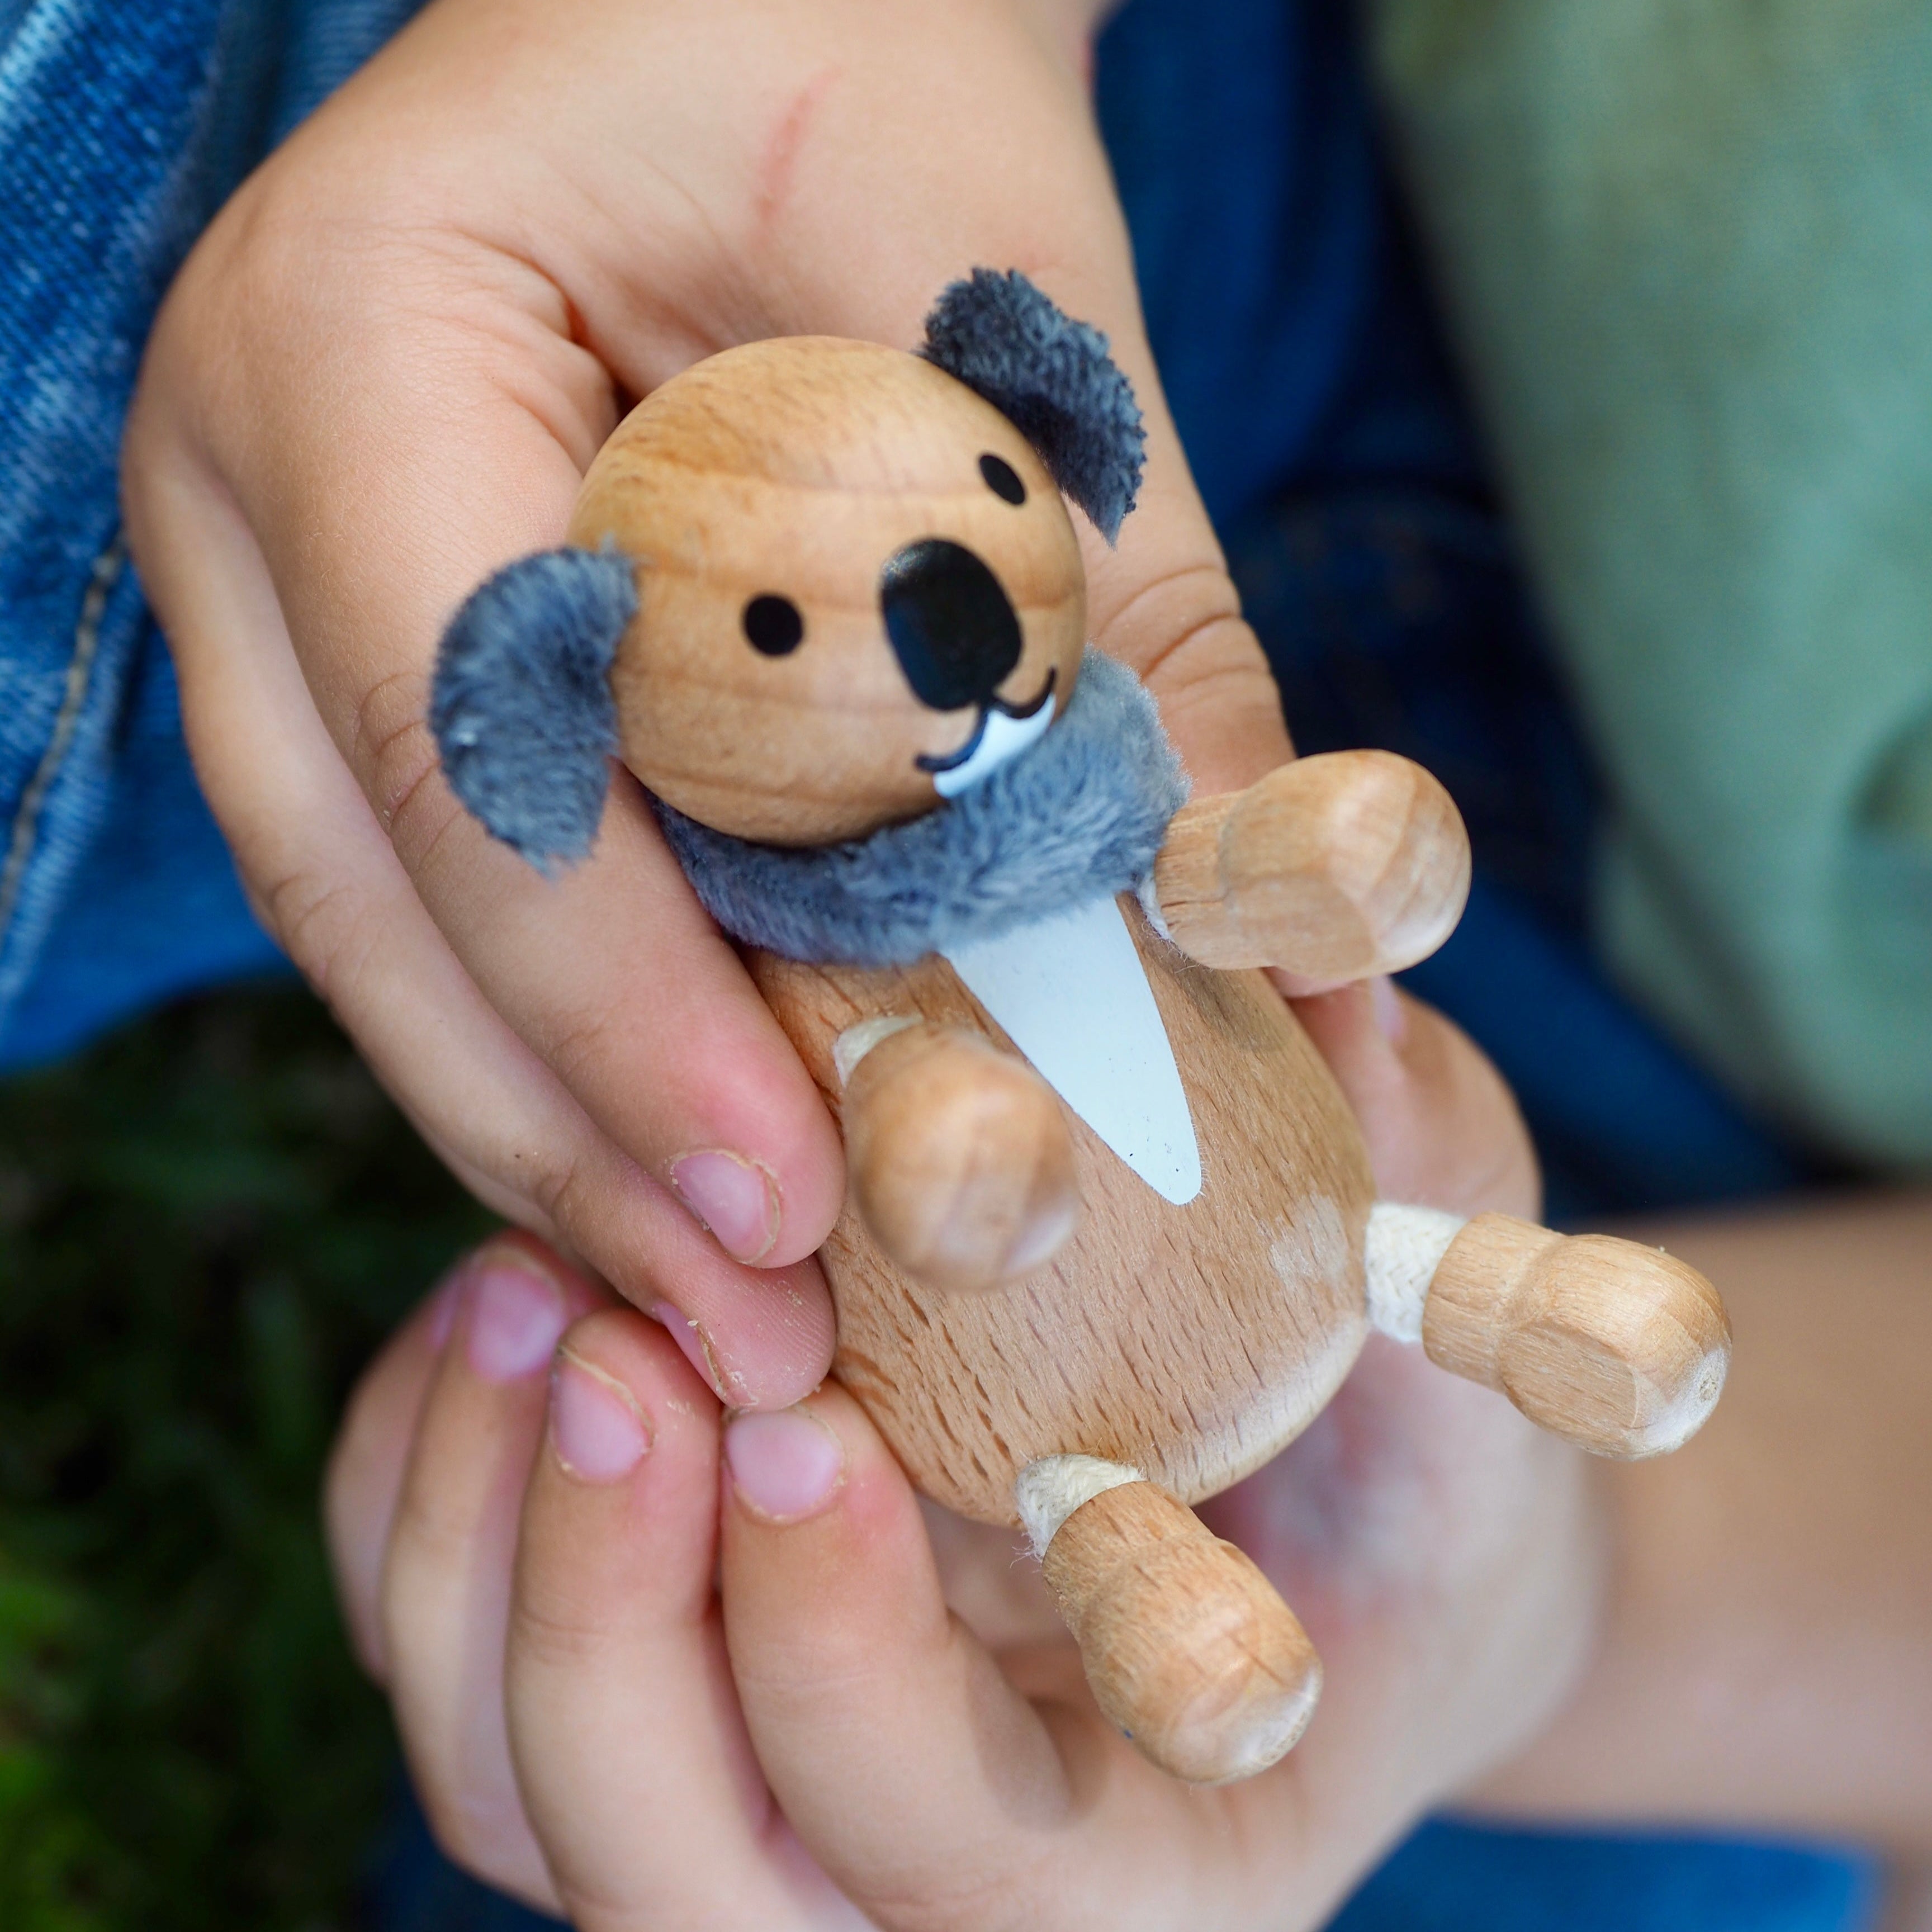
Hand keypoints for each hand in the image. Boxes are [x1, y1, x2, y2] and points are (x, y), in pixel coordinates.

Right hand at [123, 0, 1308, 1406]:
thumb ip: (1125, 610)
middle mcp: (252, 483)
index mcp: (357, 342)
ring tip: (723, 1315)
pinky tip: (671, 1173)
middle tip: (757, 1345)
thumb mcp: (1021, 309)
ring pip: (377, 930)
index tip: (780, 1200)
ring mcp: (268, 579)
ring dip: (548, 1135)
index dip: (612, 1000)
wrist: (743, 9)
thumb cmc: (867, 86)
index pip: (456, 738)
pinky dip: (555, 1045)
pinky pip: (427, 896)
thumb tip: (1284, 923)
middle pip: (379, 885)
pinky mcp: (347, 655)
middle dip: (567, 1136)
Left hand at [327, 988, 1599, 1927]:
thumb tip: (1322, 953)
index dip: (846, 1673)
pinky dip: (431, 1493)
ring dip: (487, 1547)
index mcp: (1159, 1862)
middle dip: (608, 1618)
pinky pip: (455, 1650)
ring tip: (536, 1289)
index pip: (952, 1863)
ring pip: (521, 1786)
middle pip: (669, 1877)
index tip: (812, 1424)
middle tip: (619, 1348)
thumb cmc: (1425, 1443)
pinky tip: (501, 1303)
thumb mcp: (1460, 1322)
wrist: (1341, 1529)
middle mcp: (929, 1878)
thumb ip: (1410, 1177)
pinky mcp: (671, 1671)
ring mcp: (776, 1786)